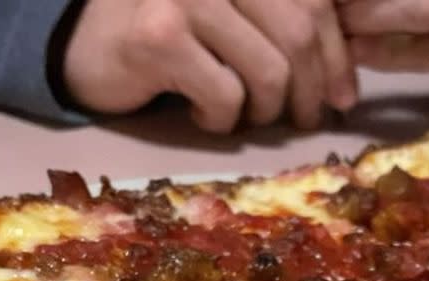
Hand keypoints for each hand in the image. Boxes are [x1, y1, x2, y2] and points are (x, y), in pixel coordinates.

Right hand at [62, 0, 358, 132]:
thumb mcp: (237, 13)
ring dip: (265, 111)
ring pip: (268, 71)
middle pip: (299, 33)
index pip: (314, 0)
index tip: (343, 97)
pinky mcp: (159, 37)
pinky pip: (226, 96)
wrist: (83, 40)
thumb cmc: (174, 30)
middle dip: (310, 90)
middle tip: (302, 120)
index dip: (337, 55)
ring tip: (246, 115)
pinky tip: (203, 115)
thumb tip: (345, 72)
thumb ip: (283, 20)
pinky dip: (222, 119)